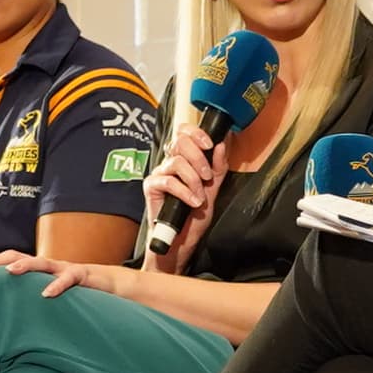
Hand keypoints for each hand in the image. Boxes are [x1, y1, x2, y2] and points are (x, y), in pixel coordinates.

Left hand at [0, 250, 130, 300]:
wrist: (115, 286)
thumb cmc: (81, 293)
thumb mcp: (55, 296)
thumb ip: (35, 300)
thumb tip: (11, 313)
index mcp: (41, 271)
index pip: (12, 261)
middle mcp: (50, 267)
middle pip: (20, 257)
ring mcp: (66, 269)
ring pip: (42, 263)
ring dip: (25, 266)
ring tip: (10, 272)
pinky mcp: (84, 276)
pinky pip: (70, 278)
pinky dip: (57, 285)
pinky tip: (47, 294)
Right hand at [140, 124, 225, 271]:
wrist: (182, 241)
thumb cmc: (194, 217)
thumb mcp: (213, 189)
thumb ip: (218, 168)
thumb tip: (222, 144)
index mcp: (183, 159)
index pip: (184, 132)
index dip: (196, 133)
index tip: (210, 145)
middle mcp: (169, 163)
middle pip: (180, 142)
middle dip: (199, 159)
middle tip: (207, 178)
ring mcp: (159, 174)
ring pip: (177, 162)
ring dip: (194, 180)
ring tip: (199, 197)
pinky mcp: (151, 187)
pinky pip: (168, 181)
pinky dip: (184, 192)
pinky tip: (192, 202)